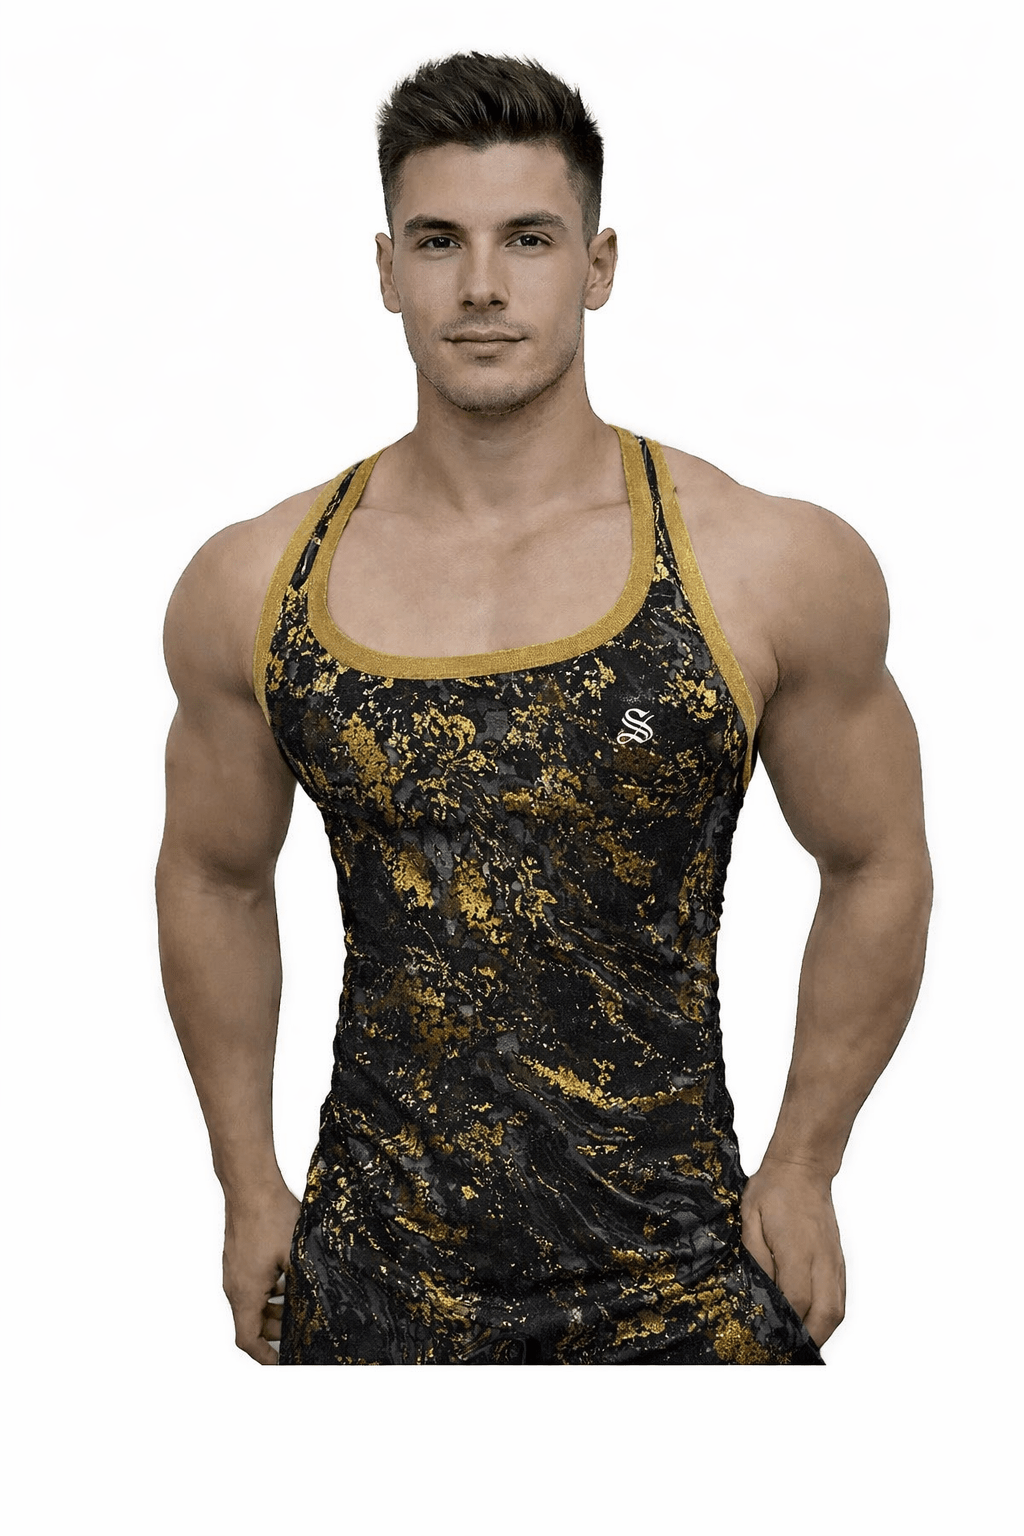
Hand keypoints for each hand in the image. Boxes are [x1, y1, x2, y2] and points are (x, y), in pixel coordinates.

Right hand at [223, 1185, 301, 1363]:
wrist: (251, 1184)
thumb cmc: (270, 1216)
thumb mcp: (297, 1256)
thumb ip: (304, 1284)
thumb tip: (319, 1301)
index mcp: (244, 1292)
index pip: (247, 1339)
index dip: (264, 1356)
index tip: (281, 1362)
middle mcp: (234, 1285)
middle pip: (250, 1322)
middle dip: (275, 1330)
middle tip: (301, 1328)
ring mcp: (234, 1269)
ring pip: (252, 1302)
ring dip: (273, 1308)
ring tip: (299, 1303)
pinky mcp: (237, 1255)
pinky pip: (251, 1284)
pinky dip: (269, 1289)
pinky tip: (290, 1277)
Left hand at [740, 1159, 845, 1346]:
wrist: (802, 1169)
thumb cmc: (773, 1191)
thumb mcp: (750, 1220)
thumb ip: (756, 1258)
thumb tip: (759, 1290)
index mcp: (798, 1251)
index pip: (796, 1300)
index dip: (783, 1324)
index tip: (768, 1338)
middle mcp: (822, 1261)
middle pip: (824, 1315)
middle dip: (808, 1339)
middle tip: (786, 1352)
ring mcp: (834, 1262)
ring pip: (836, 1310)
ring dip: (820, 1332)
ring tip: (799, 1343)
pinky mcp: (838, 1261)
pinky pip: (839, 1298)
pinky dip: (828, 1317)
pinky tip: (812, 1322)